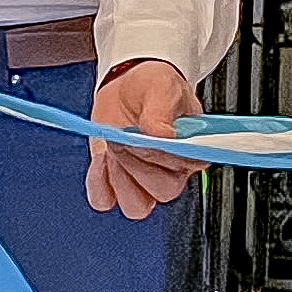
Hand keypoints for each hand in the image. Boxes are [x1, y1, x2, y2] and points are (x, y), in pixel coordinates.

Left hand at [84, 58, 204, 218]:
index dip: (164, 156)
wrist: (127, 87)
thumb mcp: (161, 86)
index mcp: (193, 150)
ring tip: (113, 149)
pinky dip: (98, 185)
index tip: (147, 136)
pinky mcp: (117, 181)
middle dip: (137, 165)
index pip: (187, 168)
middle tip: (123, 138)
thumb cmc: (152, 86)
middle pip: (162, 191)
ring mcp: (145, 180)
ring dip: (119, 179)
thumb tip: (162, 135)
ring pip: (136, 205)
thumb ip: (162, 110)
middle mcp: (173, 172)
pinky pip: (105, 200)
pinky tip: (100, 160)